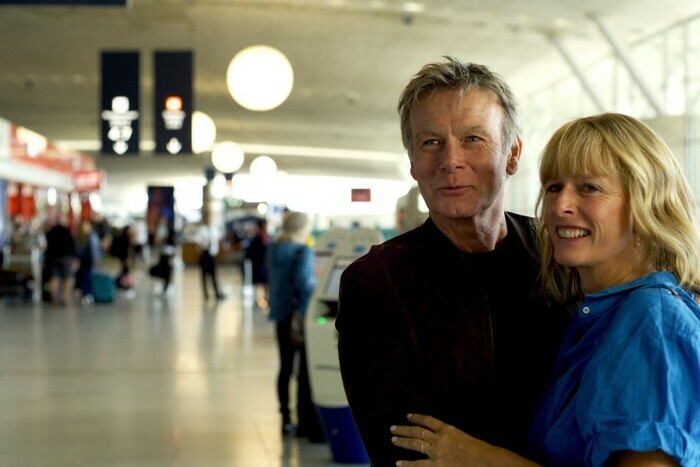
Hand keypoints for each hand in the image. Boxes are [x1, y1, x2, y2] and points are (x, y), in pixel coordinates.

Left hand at [390, 414, 538, 466]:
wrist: (485, 461)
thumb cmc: (481, 451)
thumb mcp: (465, 438)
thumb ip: (452, 437)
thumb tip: (442, 437)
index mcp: (448, 429)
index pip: (428, 421)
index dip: (417, 418)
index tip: (409, 416)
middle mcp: (439, 439)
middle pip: (417, 431)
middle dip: (404, 429)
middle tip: (393, 428)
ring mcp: (436, 452)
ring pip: (415, 443)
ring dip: (402, 441)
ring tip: (393, 439)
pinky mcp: (436, 465)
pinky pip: (418, 464)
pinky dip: (407, 464)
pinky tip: (398, 463)